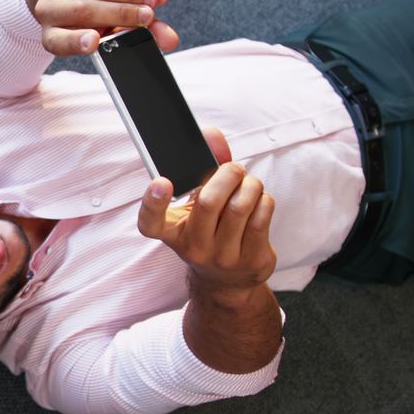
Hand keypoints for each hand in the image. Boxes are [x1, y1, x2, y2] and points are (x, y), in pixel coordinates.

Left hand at [25, 0, 178, 55]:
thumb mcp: (111, 36)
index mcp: (53, 37)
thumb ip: (135, 39)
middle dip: (119, 13)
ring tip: (154, 0)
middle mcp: (50, 11)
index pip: (60, 42)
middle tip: (147, 16)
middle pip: (83, 11)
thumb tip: (170, 41)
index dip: (77, 42)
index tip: (94, 42)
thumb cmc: (94, 23)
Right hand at [137, 129, 276, 303]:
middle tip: (234, 169)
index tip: (161, 182)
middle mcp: (193, 248)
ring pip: (240, 206)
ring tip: (248, 184)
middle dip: (227, 175)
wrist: (228, 280)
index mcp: (172, 233)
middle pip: (209, 202)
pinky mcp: (251, 260)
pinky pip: (261, 216)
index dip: (152, 202)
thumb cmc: (210, 231)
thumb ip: (204, 167)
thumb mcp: (198, 204)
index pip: (151, 223)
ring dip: (250, 185)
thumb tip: (210, 133)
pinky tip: (258, 201)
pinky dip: (263, 199)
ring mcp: (222, 258)